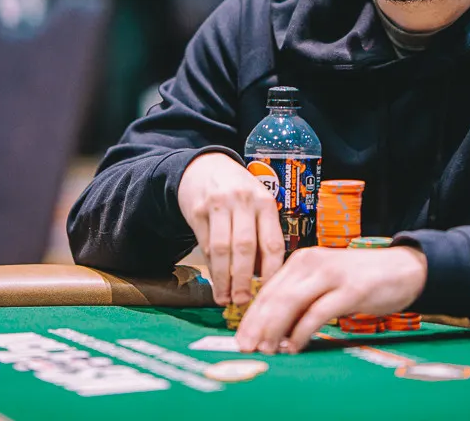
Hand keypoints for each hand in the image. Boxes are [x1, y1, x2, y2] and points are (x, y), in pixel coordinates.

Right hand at [177, 152, 283, 305]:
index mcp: (265, 202)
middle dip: (244, 280)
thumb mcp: (257, 205)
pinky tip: (215, 281)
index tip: (270, 293)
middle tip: (243, 302)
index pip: (272, 242)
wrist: (204, 167)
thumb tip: (266, 278)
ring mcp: (218, 204)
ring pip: (221, 249)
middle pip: (245, 247)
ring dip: (223, 278)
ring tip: (226, 298)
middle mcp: (243, 201)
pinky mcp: (197, 210)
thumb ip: (262, 234)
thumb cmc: (238, 193)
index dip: (272, 272)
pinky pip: (205, 244)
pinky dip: (210, 267)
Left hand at [234, 245, 426, 354]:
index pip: (268, 289)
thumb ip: (302, 299)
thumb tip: (274, 330)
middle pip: (275, 296)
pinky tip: (294, 346)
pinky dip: (302, 332)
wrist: (403, 268)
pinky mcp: (351, 289)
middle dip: (257, 325)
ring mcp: (331, 274)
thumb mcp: (325, 283)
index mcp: (302, 260)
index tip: (241, 338)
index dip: (252, 316)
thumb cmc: (361, 279)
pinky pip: (318, 313)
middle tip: (247, 348)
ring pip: (291, 303)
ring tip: (267, 350)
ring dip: (275, 330)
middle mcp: (312, 262)